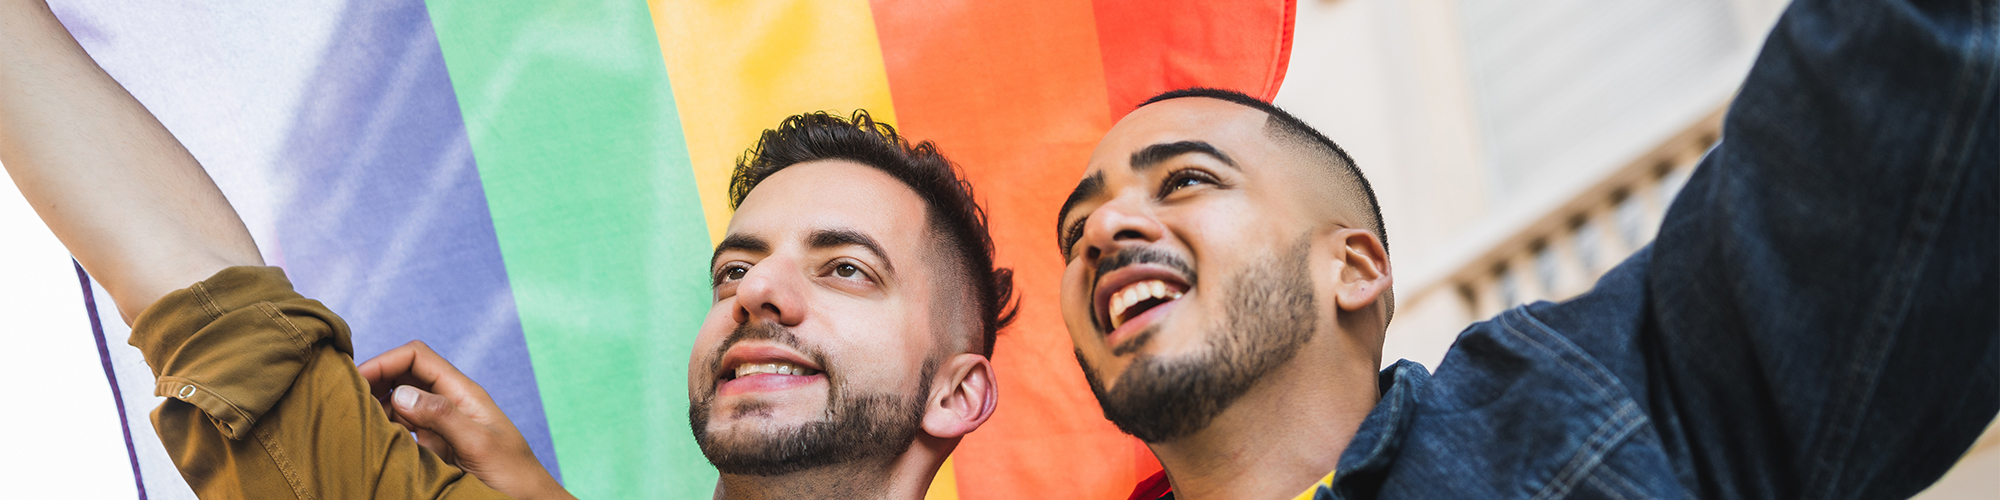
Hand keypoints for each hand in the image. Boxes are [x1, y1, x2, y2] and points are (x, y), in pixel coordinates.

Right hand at [358, 341, 575, 499]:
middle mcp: (448, 402)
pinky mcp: (433, 445)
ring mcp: (439, 424)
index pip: (417, 358)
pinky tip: (367, 436)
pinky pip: (401, 428)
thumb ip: (443, 416)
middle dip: (374, 380)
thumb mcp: (479, 443)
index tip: (357, 379)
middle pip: (403, 375)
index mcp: (462, 392)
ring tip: (349, 418)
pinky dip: (382, 427)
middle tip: (344, 399)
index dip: (385, 361)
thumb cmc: (513, 473)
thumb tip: (401, 394)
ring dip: (374, 405)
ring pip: (398, 402)